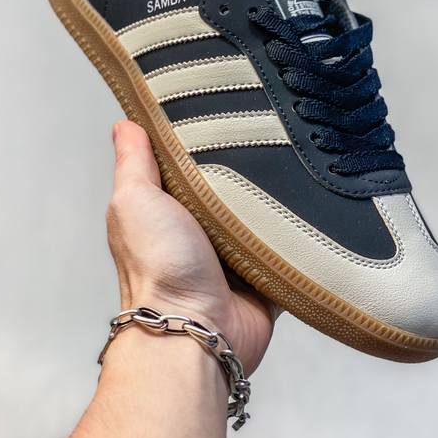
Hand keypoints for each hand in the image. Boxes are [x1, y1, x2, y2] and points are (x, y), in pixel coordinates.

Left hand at [106, 120, 274, 374]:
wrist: (195, 333)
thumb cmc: (158, 269)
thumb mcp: (135, 200)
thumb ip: (134, 162)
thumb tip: (124, 122)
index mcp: (168, 210)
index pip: (187, 164)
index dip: (201, 137)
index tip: (223, 103)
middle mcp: (200, 232)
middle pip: (229, 187)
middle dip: (247, 166)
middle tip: (271, 129)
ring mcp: (235, 256)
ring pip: (262, 216)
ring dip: (274, 200)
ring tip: (298, 160)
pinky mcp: (266, 277)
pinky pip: (288, 249)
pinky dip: (298, 235)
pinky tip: (313, 207)